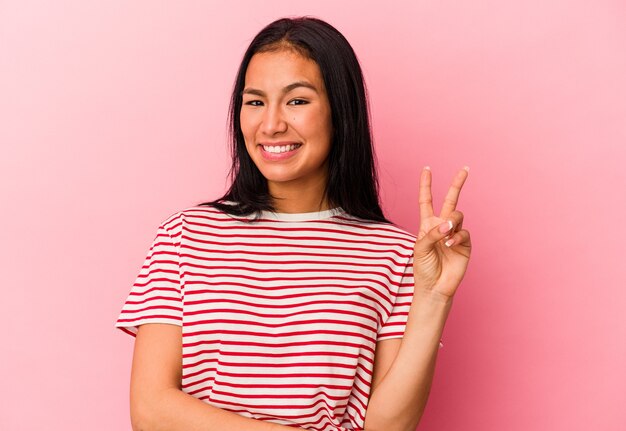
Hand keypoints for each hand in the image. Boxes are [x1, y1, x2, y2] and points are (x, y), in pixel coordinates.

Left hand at [412, 166, 471, 300]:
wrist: (434, 287)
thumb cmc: (423, 268)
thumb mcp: (420, 248)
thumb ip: (432, 233)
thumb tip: (449, 224)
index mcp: (427, 224)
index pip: (426, 201)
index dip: (426, 185)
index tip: (427, 169)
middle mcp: (442, 226)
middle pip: (450, 200)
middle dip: (457, 184)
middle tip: (465, 169)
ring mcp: (455, 234)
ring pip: (457, 216)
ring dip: (451, 222)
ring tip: (445, 237)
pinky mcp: (465, 244)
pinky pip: (463, 232)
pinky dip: (456, 237)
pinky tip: (450, 245)